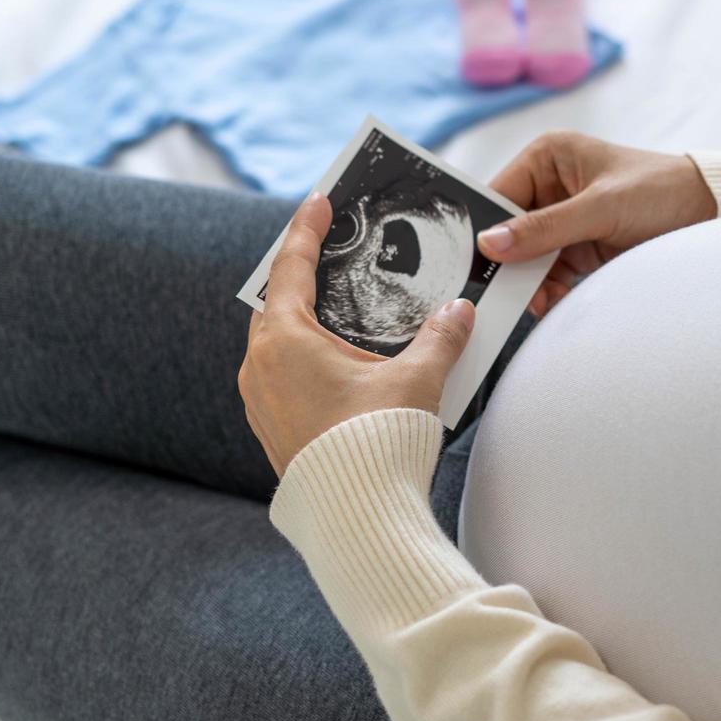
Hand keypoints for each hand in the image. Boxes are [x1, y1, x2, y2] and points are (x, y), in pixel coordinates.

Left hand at [239, 193, 475, 475]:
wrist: (357, 519)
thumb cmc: (378, 442)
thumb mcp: (417, 379)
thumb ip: (440, 337)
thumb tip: (460, 311)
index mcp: (285, 339)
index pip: (290, 267)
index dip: (307, 229)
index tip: (318, 200)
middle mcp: (260, 366)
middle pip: (278, 304)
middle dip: (303, 278)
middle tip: (329, 255)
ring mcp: (260, 401)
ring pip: (277, 344)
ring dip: (305, 325)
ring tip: (339, 314)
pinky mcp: (271, 430)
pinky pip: (281, 378)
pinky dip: (305, 360)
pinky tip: (337, 367)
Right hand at [477, 131, 716, 315]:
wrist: (710, 215)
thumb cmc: (660, 191)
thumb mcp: (601, 208)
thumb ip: (546, 227)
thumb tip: (490, 244)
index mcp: (548, 157)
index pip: (498, 195)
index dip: (484, 229)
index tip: (476, 265)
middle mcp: (550, 185)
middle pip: (508, 230)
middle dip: (507, 263)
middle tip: (498, 294)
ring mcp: (563, 219)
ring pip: (526, 257)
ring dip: (528, 281)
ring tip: (533, 302)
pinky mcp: (578, 248)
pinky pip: (548, 273)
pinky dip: (547, 290)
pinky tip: (550, 303)